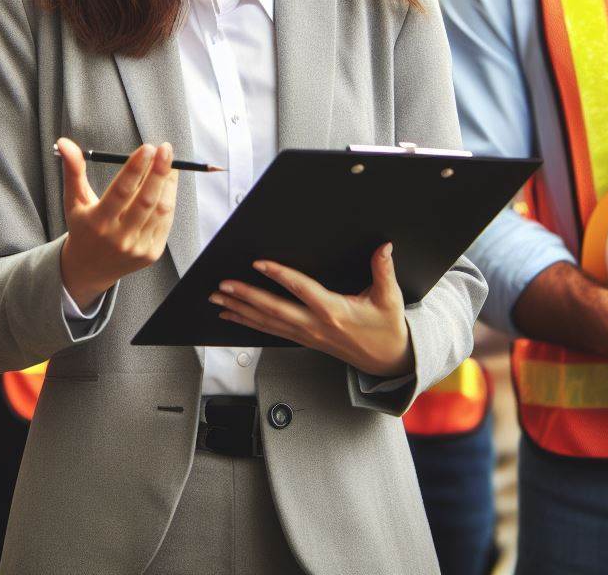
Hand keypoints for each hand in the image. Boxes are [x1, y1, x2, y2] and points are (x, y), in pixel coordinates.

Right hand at [57, 138, 177, 310]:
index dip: (135, 168)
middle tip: (165, 149)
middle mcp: (118, 237)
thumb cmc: (83, 227)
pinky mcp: (151, 253)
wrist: (90, 269)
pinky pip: (166, 221)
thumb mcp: (74, 200)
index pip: (120, 191)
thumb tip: (64, 142)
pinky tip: (169, 182)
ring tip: (170, 161)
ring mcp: (137, 247)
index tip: (148, 147)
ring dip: (168, 183)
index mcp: (97, 222)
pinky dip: (170, 198)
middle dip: (159, 172)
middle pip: (145, 201)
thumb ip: (73, 170)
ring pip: (160, 209)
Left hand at [210, 242, 411, 378]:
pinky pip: (270, 331)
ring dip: (240, 310)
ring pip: (267, 322)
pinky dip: (248, 323)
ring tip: (218, 300)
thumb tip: (384, 246)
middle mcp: (315, 325)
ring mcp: (307, 335)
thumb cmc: (386, 329)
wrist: (388, 361)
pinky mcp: (303, 340)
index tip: (259, 264)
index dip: (280, 276)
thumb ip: (383, 269)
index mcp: (334, 311)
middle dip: (246, 297)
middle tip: (223, 286)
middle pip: (274, 310)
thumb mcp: (390, 298)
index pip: (302, 290)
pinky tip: (232, 316)